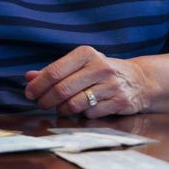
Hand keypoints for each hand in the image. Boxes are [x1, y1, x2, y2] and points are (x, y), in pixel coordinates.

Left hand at [23, 45, 151, 117]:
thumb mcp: (79, 65)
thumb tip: (28, 77)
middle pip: (62, 90)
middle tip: (41, 104)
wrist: (139, 80)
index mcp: (86, 54)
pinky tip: (82, 110)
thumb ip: (54, 71)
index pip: (54, 71)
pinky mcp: (119, 101)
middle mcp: (99, 67)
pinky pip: (90, 113)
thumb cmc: (100, 71)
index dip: (38, 85)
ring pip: (75, 104)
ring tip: (60, 108)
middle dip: (46, 100)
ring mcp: (111, 85)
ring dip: (62, 110)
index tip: (29, 93)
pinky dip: (81, 114)